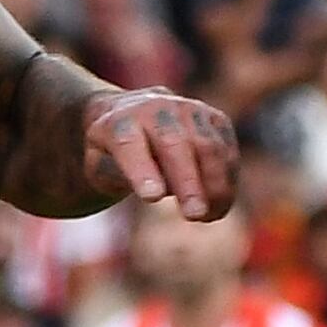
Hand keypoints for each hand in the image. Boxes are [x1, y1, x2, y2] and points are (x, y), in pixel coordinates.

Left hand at [86, 87, 243, 223]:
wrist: (134, 115)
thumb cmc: (112, 153)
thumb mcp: (98, 166)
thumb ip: (112, 177)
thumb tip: (155, 190)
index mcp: (119, 121)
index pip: (129, 143)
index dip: (141, 170)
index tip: (152, 198)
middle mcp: (157, 109)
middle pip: (176, 143)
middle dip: (188, 181)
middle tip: (194, 215)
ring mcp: (190, 110)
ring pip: (209, 147)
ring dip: (214, 186)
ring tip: (206, 217)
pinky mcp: (216, 120)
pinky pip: (228, 152)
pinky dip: (227, 182)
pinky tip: (216, 206)